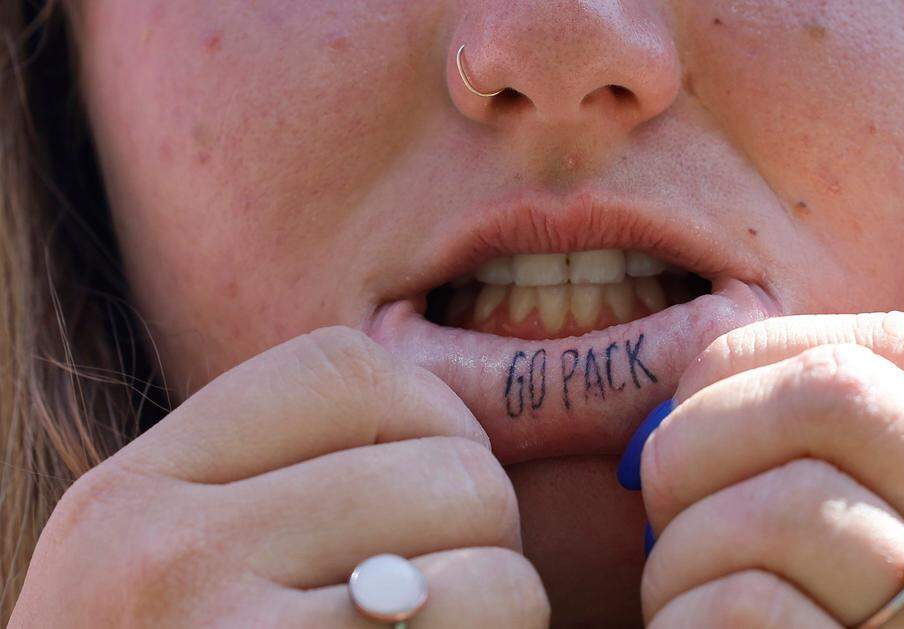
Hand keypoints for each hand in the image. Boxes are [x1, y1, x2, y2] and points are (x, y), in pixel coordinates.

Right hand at [11, 327, 548, 627]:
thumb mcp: (171, 573)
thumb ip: (286, 491)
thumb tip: (464, 432)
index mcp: (133, 494)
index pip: (348, 369)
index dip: (431, 417)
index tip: (433, 487)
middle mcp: (163, 556)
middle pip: (445, 468)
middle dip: (484, 529)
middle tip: (444, 594)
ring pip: (492, 570)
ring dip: (505, 611)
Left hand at [637, 312, 903, 626]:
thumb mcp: (872, 576)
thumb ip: (817, 483)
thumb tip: (687, 394)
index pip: (896, 352)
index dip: (763, 351)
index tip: (690, 403)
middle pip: (843, 396)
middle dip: (706, 432)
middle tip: (657, 502)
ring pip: (793, 506)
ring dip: (683, 548)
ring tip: (675, 603)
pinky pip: (756, 611)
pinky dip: (688, 621)